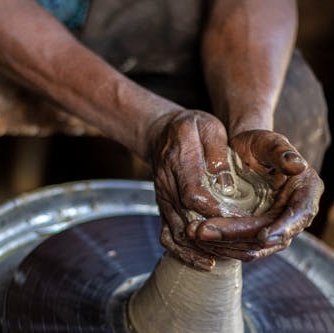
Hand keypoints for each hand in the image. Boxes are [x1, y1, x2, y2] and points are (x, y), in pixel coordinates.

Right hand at [149, 110, 243, 270]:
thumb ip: (217, 151)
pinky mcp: (163, 209)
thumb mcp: (207, 127)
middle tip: (249, 247)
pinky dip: (185, 254)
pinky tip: (206, 263)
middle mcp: (166, 185)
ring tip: (236, 257)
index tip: (244, 222)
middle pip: (188, 220)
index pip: (194, 195)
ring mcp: (162, 200)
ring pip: (179, 234)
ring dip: (206, 250)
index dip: (218, 213)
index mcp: (177, 161)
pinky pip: (168, 237)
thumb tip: (226, 183)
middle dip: (219, 238)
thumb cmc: (189, 128)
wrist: (160, 133)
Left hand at [187, 130, 323, 260]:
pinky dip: (218, 244)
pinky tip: (196, 236)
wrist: (242, 151)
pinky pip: (237, 246)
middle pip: (267, 237)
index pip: (299, 216)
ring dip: (222, 244)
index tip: (263, 236)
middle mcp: (291, 216)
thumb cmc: (258, 144)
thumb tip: (297, 165)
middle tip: (203, 231)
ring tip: (193, 232)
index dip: (282, 228)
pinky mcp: (251, 233)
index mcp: (305, 194)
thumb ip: (281, 151)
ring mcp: (271, 228)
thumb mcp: (268, 142)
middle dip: (235, 236)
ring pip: (250, 247)